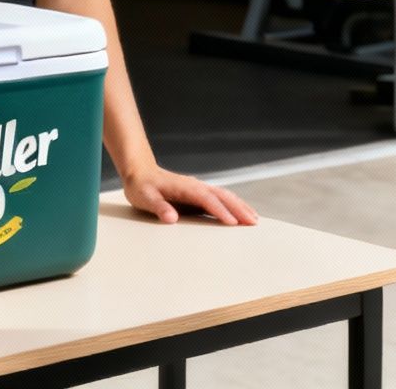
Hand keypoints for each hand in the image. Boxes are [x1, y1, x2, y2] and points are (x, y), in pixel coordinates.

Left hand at [121, 163, 258, 225]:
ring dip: (240, 206)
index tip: (233, 223)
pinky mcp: (198, 194)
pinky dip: (233, 205)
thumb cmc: (141, 186)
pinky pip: (220, 199)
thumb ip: (158, 207)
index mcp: (186, 187)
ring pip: (225, 196)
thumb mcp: (144, 198)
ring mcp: (199, 189)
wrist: (140, 171)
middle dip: (239, 208)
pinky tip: (240, 213)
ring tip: (254, 219)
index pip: (207, 200)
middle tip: (254, 222)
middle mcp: (196, 186)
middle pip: (223, 196)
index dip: (221, 211)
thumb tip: (171, 218)